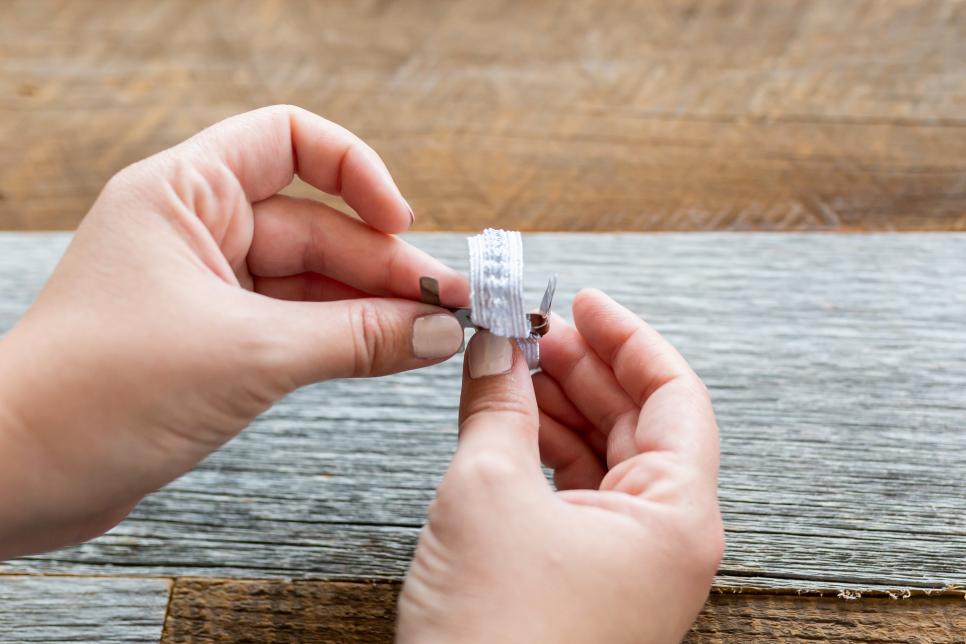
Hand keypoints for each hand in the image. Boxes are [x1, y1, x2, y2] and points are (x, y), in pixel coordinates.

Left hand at [0, 105, 468, 557]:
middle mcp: (195, 228)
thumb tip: (435, 332)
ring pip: (310, 278)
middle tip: (444, 306)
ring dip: (370, 304)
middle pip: (315, 223)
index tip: (400, 221)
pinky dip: (342, 336)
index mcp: (183, 193)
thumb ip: (355, 337)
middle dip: (382, 263)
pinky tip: (389, 352)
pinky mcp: (213, 337)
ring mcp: (205, 285)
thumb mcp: (249, 356)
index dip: (355, 171)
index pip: (288, 141)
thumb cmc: (98, 397)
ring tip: (430, 334)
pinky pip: (295, 321)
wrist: (19, 477)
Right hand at [397, 289, 722, 642]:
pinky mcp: (587, 580)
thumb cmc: (494, 634)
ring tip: (509, 366)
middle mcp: (666, 541)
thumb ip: (498, 405)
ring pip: (606, 457)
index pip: (675, 396)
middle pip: (640, 422)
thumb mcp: (487, 491)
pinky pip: (579, 495)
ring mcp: (628, 564)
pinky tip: (509, 421)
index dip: (628, 338)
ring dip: (560, 405)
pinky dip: (546, 450)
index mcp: (676, 518)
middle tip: (529, 328)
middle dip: (585, 367)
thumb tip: (493, 348)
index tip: (583, 301)